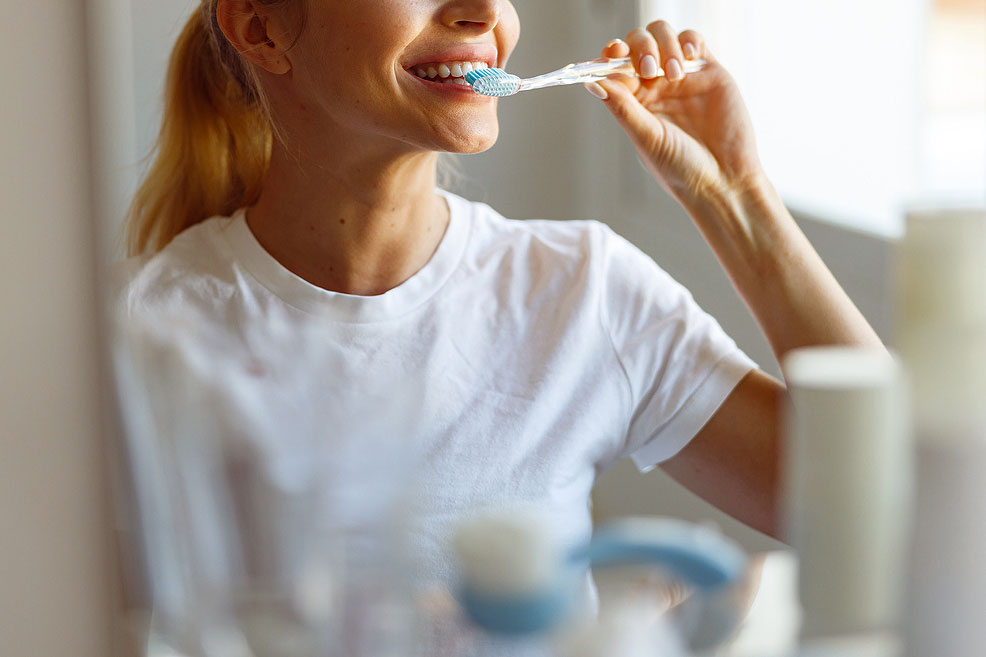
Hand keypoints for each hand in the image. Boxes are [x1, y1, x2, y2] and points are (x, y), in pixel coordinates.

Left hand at [588, 22, 764, 206]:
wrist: (723, 180)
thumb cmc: (681, 169)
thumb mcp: (646, 138)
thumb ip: (623, 107)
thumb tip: (594, 83)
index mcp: (634, 102)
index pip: (615, 67)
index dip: (611, 56)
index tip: (611, 54)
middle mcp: (656, 87)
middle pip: (638, 45)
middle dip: (640, 48)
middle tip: (649, 69)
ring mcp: (682, 77)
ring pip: (664, 36)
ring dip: (663, 44)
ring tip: (673, 73)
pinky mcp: (709, 72)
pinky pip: (694, 41)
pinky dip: (688, 40)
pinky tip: (688, 58)